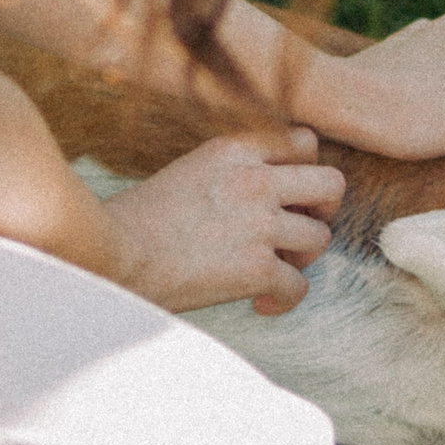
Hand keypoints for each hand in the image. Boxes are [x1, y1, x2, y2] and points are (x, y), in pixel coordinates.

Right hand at [100, 129, 344, 314]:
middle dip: (322, 210)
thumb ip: (227, 174)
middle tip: (297, 230)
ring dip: (302, 258)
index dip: (305, 171)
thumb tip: (250, 199)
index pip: (304, 142)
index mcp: (234, 151)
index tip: (288, 195)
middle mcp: (255, 181)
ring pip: (321, 237)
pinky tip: (259, 303)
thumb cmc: (133, 221)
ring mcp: (261, 224)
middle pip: (332, 184)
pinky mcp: (258, 268)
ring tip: (274, 269)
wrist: (112, 255)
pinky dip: (283, 299)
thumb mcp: (186, 172)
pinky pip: (300, 287)